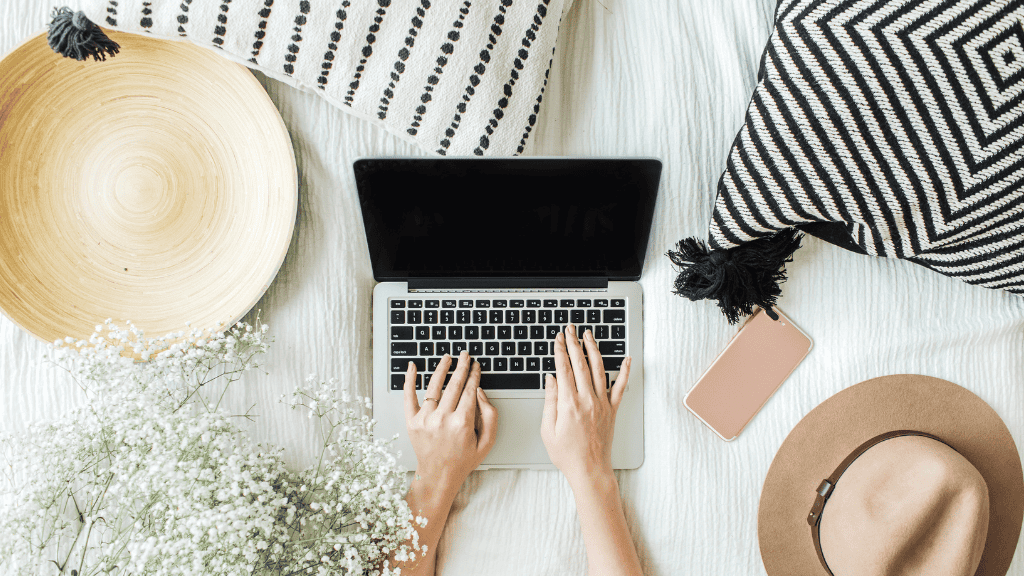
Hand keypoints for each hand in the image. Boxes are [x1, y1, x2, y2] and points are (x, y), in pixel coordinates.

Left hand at [404, 351, 497, 493]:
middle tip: (466, 355)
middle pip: (454, 384)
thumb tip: (479, 392)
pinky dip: (409, 380)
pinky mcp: (412, 421)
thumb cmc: (463, 459)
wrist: (439, 476)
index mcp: (462, 423)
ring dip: (442, 368)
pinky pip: (408, 396)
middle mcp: (442, 419)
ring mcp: (425, 419)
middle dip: (462, 367)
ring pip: (434, 386)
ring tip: (448, 358)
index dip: (474, 375)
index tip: (476, 366)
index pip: (469, 390)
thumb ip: (490, 415)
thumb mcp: (487, 442)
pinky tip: (412, 366)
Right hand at [541, 324, 631, 487]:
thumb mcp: (548, 429)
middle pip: (580, 363)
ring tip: (589, 335)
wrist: (590, 470)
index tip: (558, 338)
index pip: (564, 369)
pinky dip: (625, 371)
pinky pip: (621, 386)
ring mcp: (602, 403)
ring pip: (599, 369)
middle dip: (574, 343)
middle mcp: (587, 400)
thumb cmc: (567, 454)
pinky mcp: (613, 409)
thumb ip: (549, 401)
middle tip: (570, 329)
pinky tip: (627, 358)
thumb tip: (551, 379)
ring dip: (593, 349)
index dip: (560, 350)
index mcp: (569, 404)